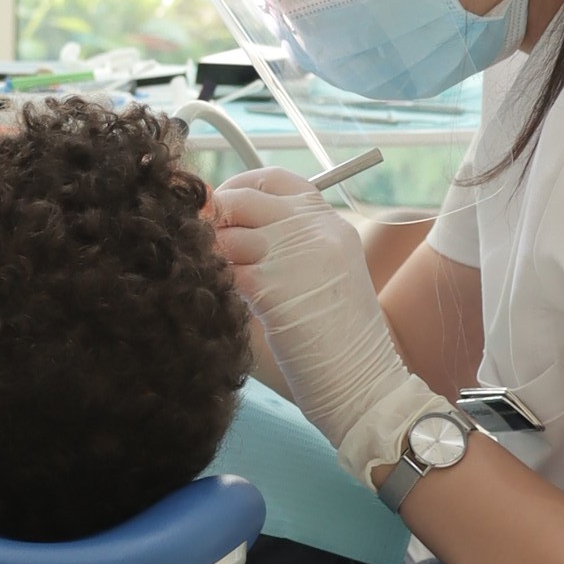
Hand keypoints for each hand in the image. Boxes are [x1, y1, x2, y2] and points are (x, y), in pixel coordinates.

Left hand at [209, 168, 448, 488]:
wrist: (365, 384)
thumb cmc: (339, 342)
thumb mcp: (324, 277)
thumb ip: (286, 248)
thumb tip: (221, 230)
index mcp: (331, 223)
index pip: (274, 179)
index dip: (237, 188)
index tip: (219, 208)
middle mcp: (316, 229)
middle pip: (242, 199)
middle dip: (211, 218)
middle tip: (198, 244)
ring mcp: (297, 255)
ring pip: (228, 234)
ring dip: (211, 256)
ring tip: (212, 280)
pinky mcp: (275, 287)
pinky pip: (225, 268)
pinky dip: (212, 281)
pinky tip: (216, 300)